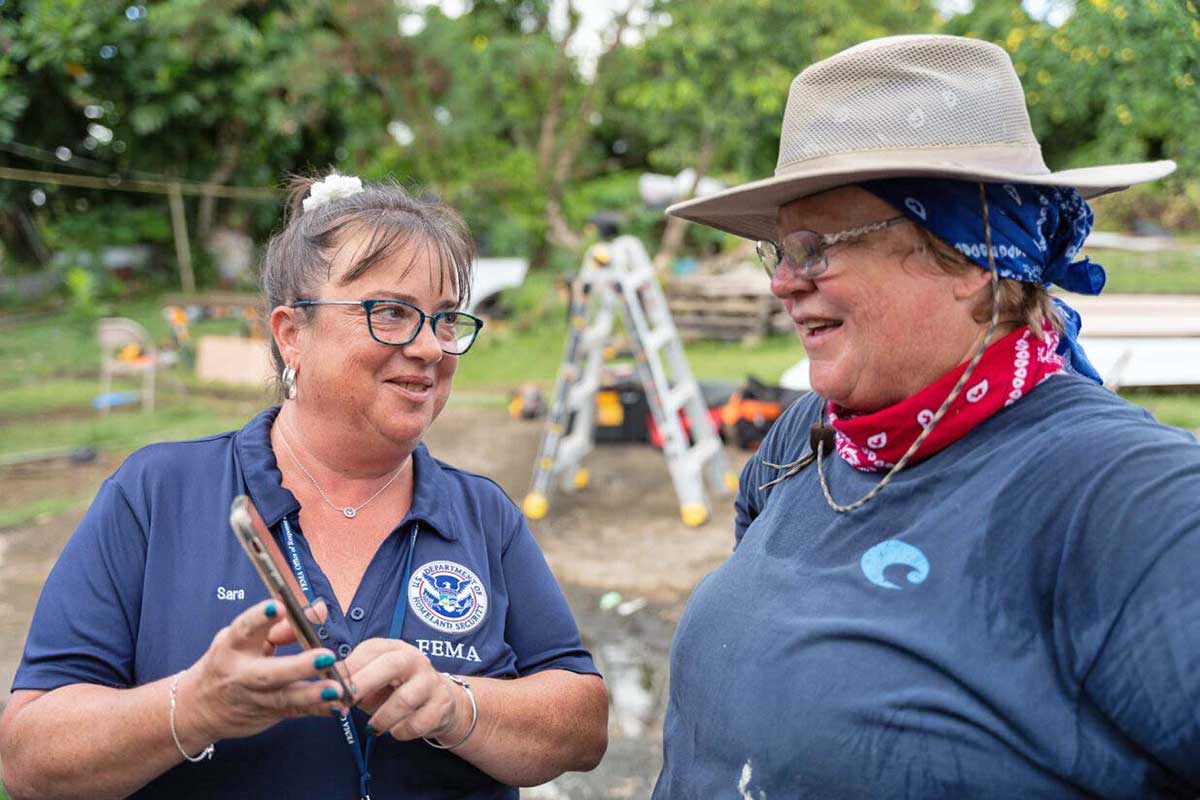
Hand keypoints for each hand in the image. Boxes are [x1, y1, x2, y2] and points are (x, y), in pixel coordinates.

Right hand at [175, 599, 347, 747]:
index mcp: (233, 647)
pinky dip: (318, 709)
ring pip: (285, 697)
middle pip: (269, 672)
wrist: (201, 708)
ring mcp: (257, 698)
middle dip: (298, 666)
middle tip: (325, 656)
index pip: (244, 629)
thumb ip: (281, 625)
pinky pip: (297, 712)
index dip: (260, 617)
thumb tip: (318, 609)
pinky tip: (338, 706)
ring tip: (336, 689)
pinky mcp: (271, 713)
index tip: (279, 606)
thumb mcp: (244, 639)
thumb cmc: (228, 662)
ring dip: (313, 694)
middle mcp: (243, 675)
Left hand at [342, 638, 460, 741]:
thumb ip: (352, 682)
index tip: (331, 688)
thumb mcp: (373, 681)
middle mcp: (415, 660)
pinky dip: (401, 731)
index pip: (370, 650)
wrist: (439, 701)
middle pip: (391, 665)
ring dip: (382, 718)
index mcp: (394, 648)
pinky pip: (417, 723)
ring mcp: (430, 681)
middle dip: (364, 683)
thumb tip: (327, 691)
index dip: (349, 669)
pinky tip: (395, 731)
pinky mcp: (441, 704)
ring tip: (372, 728)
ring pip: (404, 700)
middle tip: (346, 703)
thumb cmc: (396, 690)